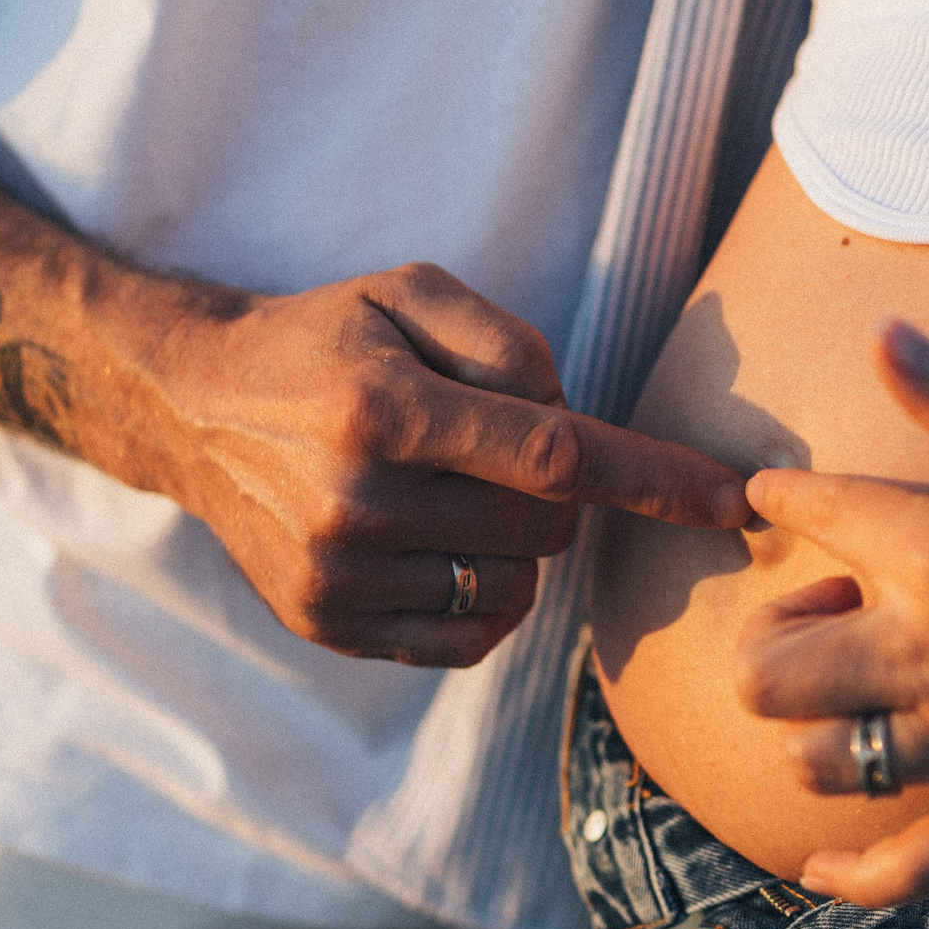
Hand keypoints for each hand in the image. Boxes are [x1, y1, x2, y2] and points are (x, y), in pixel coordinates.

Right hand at [123, 262, 748, 666]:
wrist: (195, 407)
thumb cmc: (326, 341)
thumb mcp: (410, 291)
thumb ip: (509, 342)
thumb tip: (574, 427)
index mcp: (385, 411)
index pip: (555, 459)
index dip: (654, 481)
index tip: (733, 502)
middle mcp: (356, 503)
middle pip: (544, 528)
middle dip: (548, 490)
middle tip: (484, 447)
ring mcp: (338, 576)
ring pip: (512, 590)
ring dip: (514, 547)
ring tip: (453, 495)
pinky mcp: (328, 625)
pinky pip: (467, 638)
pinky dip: (481, 598)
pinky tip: (438, 547)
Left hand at [735, 322, 928, 904]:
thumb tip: (883, 334)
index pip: (810, 513)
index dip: (782, 497)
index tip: (778, 495)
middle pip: (767, 670)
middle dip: (771, 638)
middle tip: (825, 615)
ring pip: (815, 763)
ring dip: (813, 732)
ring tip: (853, 702)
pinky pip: (900, 872)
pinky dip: (848, 877)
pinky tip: (820, 863)